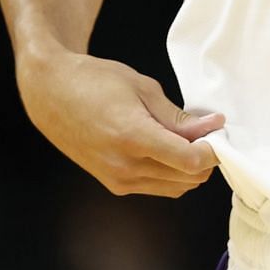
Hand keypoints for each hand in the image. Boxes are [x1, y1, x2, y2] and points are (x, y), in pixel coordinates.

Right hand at [17, 48, 222, 197]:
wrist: (52, 93)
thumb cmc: (95, 82)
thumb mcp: (144, 89)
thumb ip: (178, 116)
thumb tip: (213, 127)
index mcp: (134, 138)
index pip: (191, 162)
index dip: (214, 150)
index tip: (218, 132)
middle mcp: (125, 166)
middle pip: (188, 178)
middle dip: (205, 158)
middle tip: (205, 132)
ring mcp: (117, 180)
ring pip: (175, 187)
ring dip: (189, 168)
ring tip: (185, 138)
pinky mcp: (113, 184)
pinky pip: (156, 187)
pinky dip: (171, 173)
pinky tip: (167, 148)